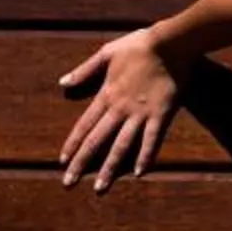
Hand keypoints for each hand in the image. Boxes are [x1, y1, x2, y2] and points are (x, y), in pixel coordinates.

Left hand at [58, 28, 181, 191]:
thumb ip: (84, 70)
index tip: (62, 162)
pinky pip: (152, 140)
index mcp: (106, 94)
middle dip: (82, 163)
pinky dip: (145, 156)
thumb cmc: (137, 45)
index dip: (72, 144)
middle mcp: (120, 109)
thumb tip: (62, 83)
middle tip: (68, 184)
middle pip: (97, 141)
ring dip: (109, 168)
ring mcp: (140, 114)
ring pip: (121, 146)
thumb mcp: (106, 53)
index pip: (84, 125)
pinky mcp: (161, 114)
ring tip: (100, 188)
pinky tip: (139, 173)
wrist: (169, 43)